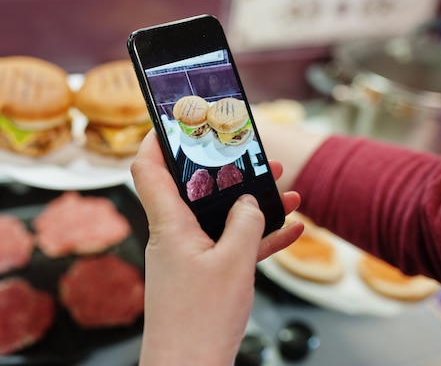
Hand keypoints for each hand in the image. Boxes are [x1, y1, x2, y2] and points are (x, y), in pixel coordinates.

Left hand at [130, 130, 302, 365]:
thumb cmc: (200, 321)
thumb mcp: (234, 264)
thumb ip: (246, 224)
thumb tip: (251, 202)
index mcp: (170, 224)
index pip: (148, 169)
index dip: (156, 140)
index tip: (172, 120)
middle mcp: (174, 235)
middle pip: (194, 189)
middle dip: (225, 170)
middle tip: (252, 154)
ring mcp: (189, 256)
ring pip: (219, 217)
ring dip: (251, 203)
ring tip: (287, 188)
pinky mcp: (204, 276)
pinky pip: (230, 246)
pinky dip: (257, 236)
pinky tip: (292, 230)